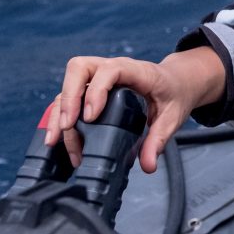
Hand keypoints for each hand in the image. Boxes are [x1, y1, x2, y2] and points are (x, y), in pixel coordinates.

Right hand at [45, 48, 221, 174]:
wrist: (177, 81)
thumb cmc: (174, 93)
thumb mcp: (172, 117)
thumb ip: (159, 140)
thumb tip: (147, 165)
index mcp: (136, 71)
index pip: (111, 70)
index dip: (96, 90)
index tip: (90, 117)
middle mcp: (113, 68)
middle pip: (80, 68)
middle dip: (69, 97)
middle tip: (67, 126)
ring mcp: (100, 75)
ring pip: (69, 81)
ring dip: (59, 109)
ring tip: (56, 140)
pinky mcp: (92, 86)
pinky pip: (69, 93)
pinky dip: (59, 113)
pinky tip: (57, 136)